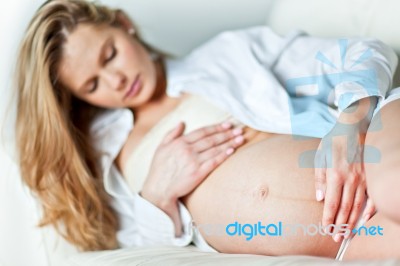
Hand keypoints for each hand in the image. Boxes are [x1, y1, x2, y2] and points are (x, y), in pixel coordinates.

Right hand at [141, 121, 244, 214]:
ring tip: (241, 138)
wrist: (158, 190)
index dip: (216, 127)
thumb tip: (182, 122)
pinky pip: (213, 162)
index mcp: (179, 142)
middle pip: (211, 139)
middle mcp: (187, 150)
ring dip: (229, 143)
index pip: (202, 132)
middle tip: (239, 129)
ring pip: (215, 149)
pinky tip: (232, 151)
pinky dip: (223, 156)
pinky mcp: (198, 173)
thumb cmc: (158, 170)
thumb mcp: (160, 148)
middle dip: (227, 133)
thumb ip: (171, 133)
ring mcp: (193, 162)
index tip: (228, 124)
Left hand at [314, 123, 375, 241]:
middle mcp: (351, 178)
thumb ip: (319, 178)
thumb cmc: (333, 142)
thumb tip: (319, 198)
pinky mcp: (371, 176)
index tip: (326, 229)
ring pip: (359, 205)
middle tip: (337, 238)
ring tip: (348, 234)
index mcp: (335, 174)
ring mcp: (364, 178)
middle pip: (345, 208)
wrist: (353, 127)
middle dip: (340, 225)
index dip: (328, 218)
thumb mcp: (320, 156)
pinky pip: (372, 197)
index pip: (331, 203)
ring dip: (353, 222)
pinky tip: (365, 220)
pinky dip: (369, 211)